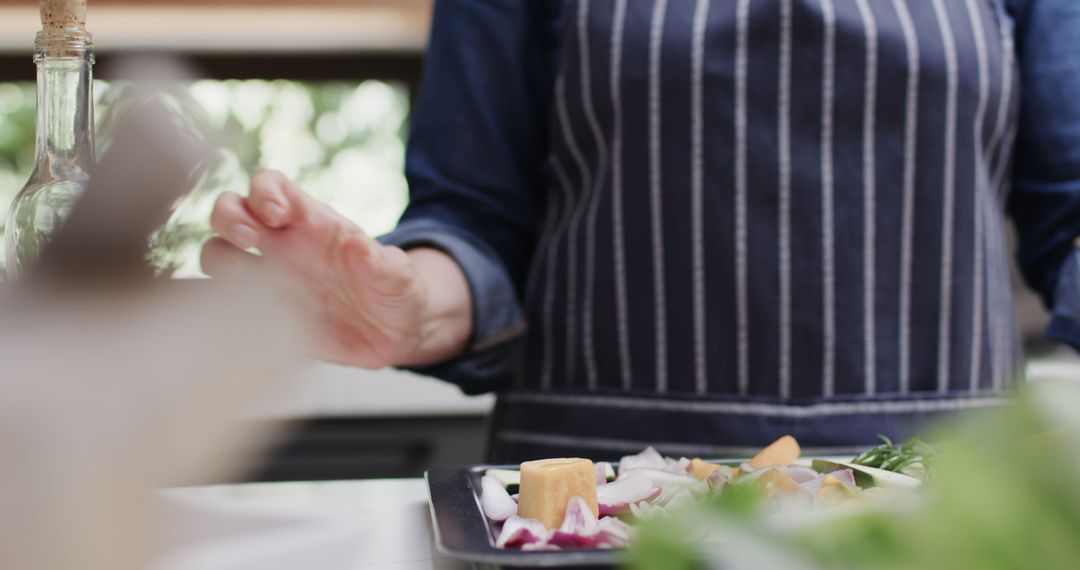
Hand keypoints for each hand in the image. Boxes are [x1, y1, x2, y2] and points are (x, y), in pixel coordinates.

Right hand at [203, 170, 472, 367]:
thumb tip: (359, 246)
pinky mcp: (265, 315)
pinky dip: (216, 303)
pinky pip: (225, 302)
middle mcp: (283, 245)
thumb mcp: (400, 278)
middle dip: (228, 216)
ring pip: (219, 252)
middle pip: (231, 210)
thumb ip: (383, 264)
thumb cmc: (398, 292)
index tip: (275, 214)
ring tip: (242, 280)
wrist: (397, 333)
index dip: (264, 191)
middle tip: (251, 240)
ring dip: (218, 258)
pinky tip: (228, 314)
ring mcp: (270, 279)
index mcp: (312, 223)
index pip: (271, 186)